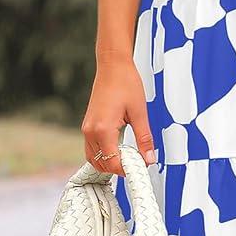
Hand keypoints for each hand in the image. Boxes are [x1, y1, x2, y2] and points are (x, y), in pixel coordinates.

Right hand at [82, 54, 156, 175]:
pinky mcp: (87, 125)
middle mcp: (90, 131)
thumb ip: (144, 139)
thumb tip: (149, 159)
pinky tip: (120, 149)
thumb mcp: (140, 113)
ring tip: (129, 156)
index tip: (140, 168)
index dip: (127, 170)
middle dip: (118, 168)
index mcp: (103, 129)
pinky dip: (104, 154)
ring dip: (110, 162)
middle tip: (137, 163)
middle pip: (101, 164)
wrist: (113, 66)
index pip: (112, 162)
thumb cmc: (126, 83)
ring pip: (94, 158)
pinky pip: (92, 149)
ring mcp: (86, 128)